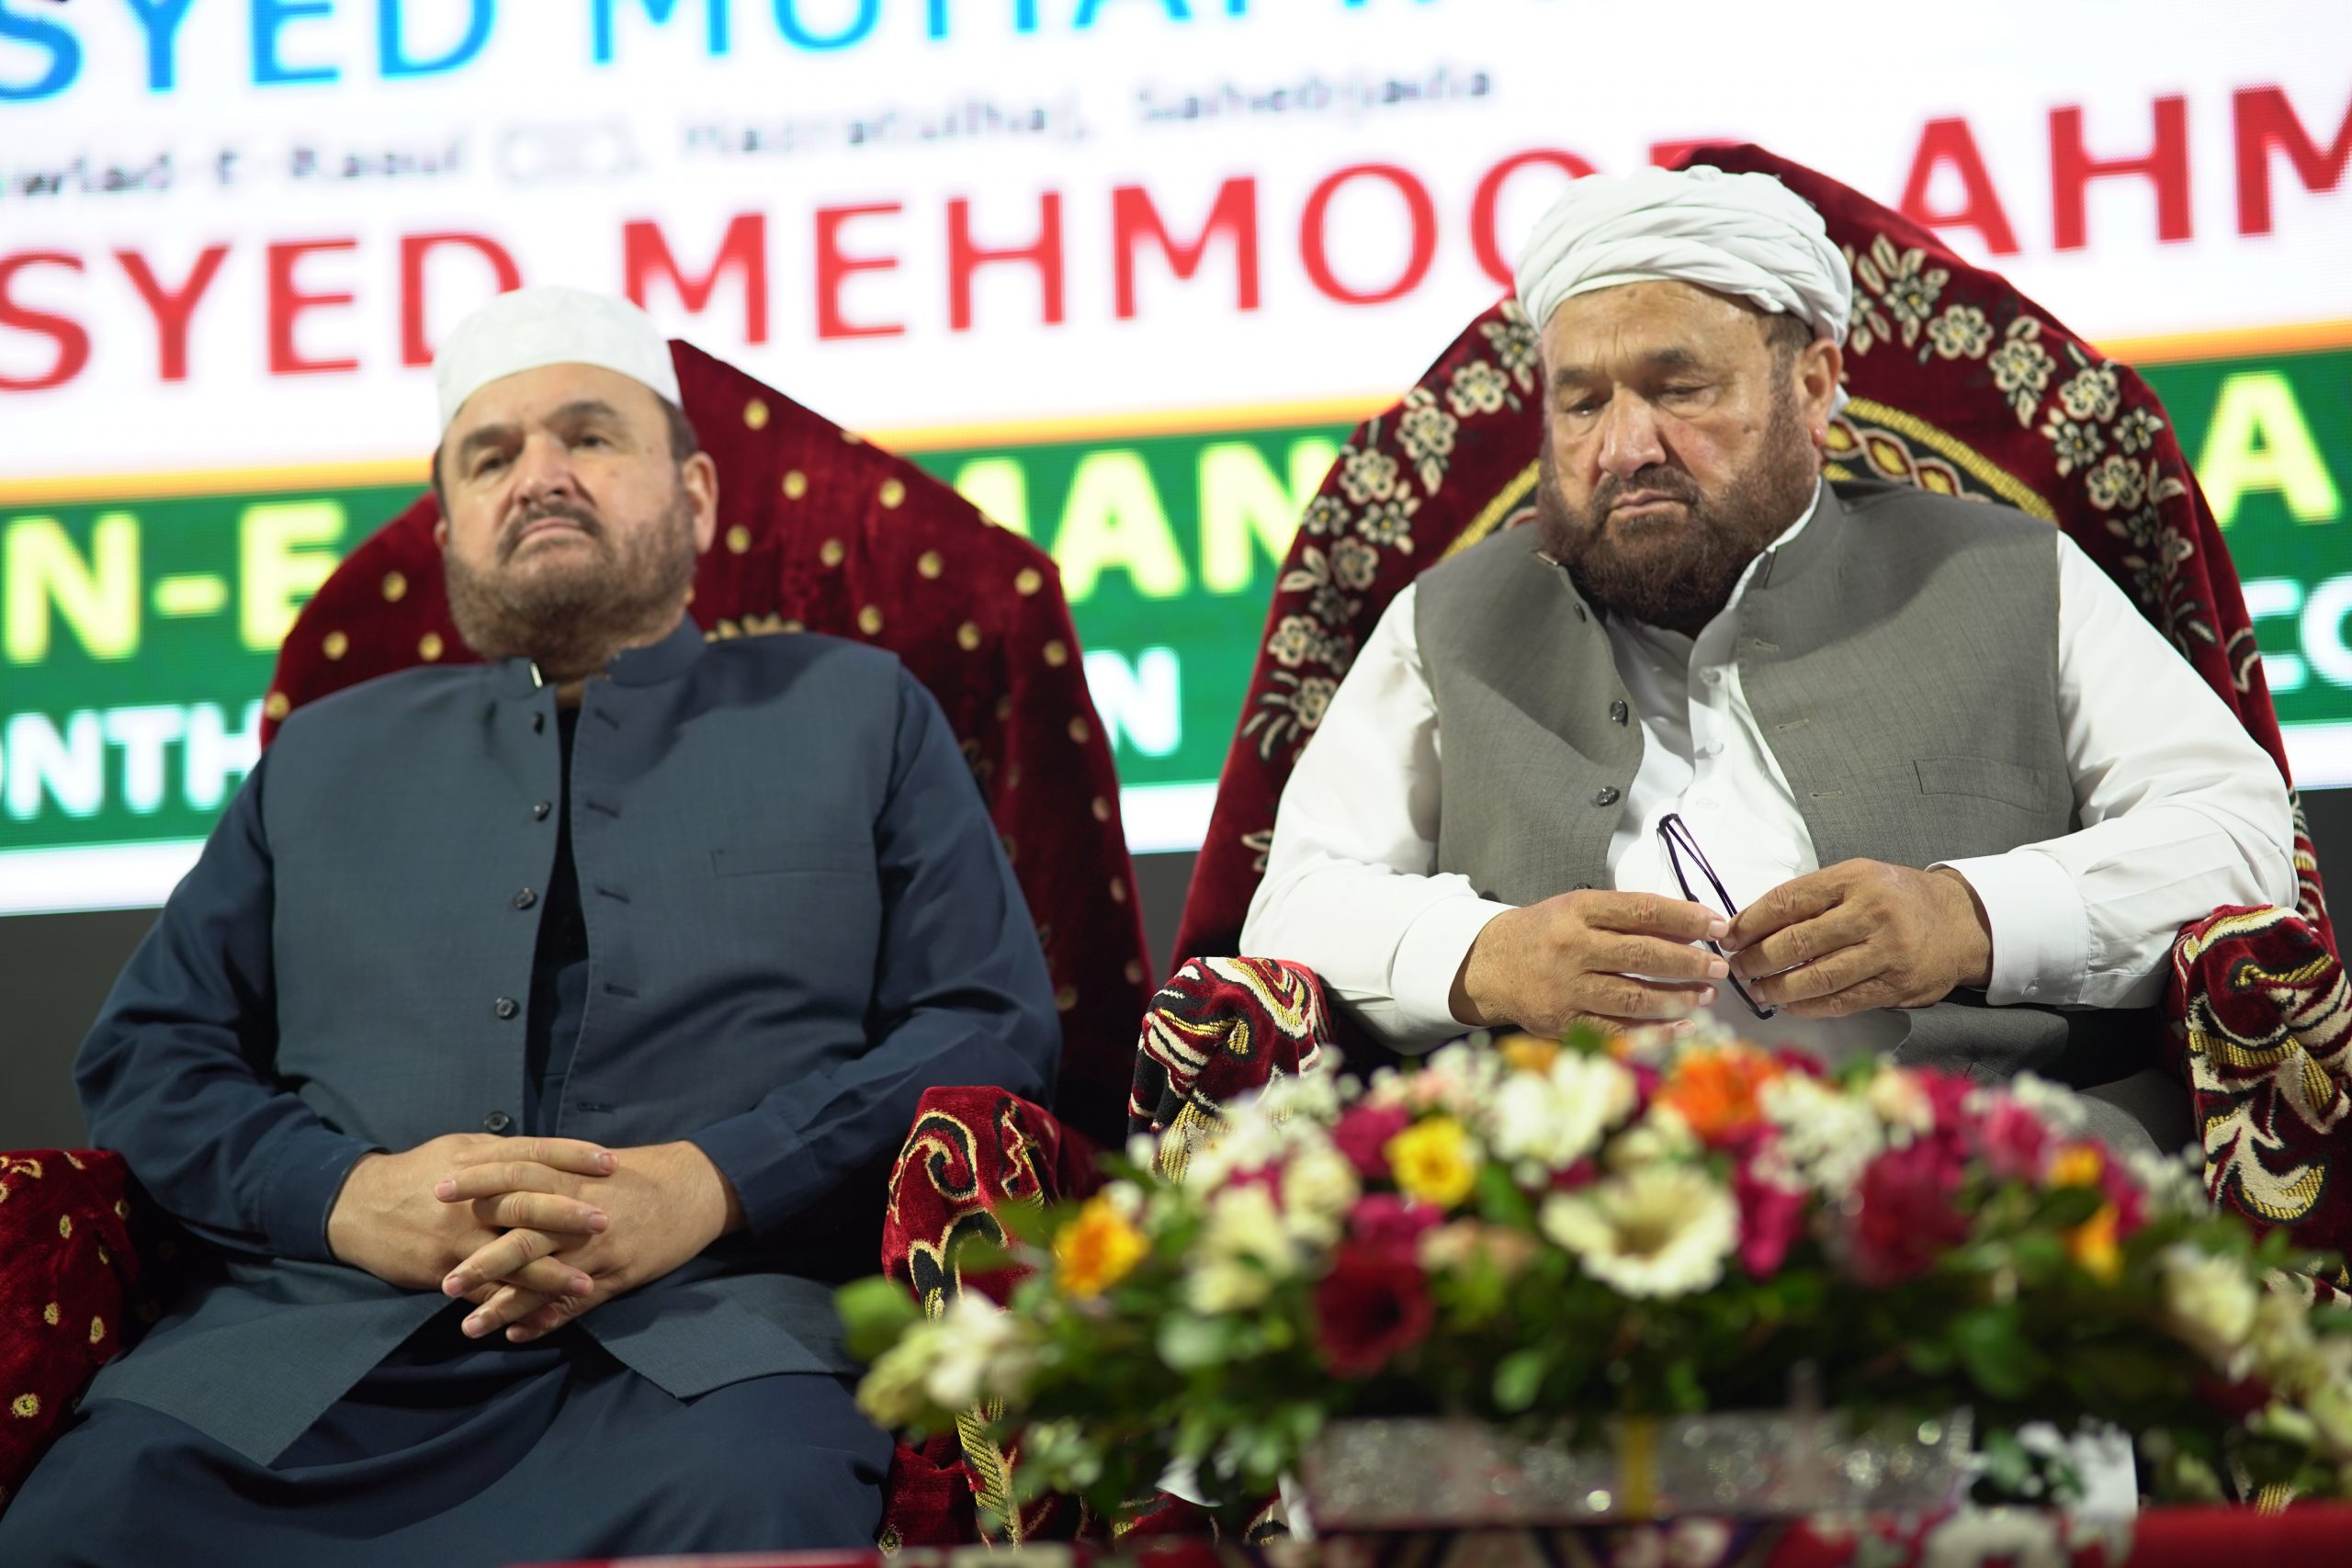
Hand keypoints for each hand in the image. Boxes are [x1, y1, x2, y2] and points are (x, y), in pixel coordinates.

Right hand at [327, 1133, 613, 1299]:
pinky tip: (542, 1313)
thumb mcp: (458, 1149)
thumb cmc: (417, 1173)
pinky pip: (484, 1291)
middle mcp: (469, 1197)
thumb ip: (502, 1153)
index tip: (610, 1162)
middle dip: (567, 1215)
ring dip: (550, 1273)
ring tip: (587, 1283)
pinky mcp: (441, 1269)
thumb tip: (549, 1153)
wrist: (355, 1206)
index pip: (534, 1152)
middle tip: (606, 1223)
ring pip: (509, 1256)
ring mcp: (454, 1236)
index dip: (573, 1156)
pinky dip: (514, 1303)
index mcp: (477, 1159)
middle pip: (525, 1203)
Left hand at [438, 1140, 744, 1341]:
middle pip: (523, 1237)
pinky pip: (576, 1303)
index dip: (478, 1184)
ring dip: (505, 1304)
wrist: (696, 1188)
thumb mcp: (593, 1164)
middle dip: (481, 1260)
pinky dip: (546, 1321)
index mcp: (573, 1178)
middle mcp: (582, 1214)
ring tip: (468, 1326)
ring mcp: (600, 1248)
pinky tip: (517, 1335)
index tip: (437, 1192)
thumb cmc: (640, 1175)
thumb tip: (501, 1173)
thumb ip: (550, 1171)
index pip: (516, 1177)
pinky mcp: (618, 1274)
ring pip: (545, 1279)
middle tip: (442, 1281)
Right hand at [1451, 890, 1729, 1036]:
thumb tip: (1689, 930)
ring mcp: (1566, 987)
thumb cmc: (1544, 934)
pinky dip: (1654, 1030)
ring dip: (1678, 998)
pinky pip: (1617, 1029)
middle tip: (1719, 967)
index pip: (1641, 910)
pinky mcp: (1563, 1021)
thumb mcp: (1577, 909)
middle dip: (1689, 962)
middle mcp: (1571, 947)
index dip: (1685, 917)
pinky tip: (1681, 1026)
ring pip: (1634, 997)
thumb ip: (1627, 916)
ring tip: (1705, 996)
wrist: (1490, 966)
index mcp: (1577, 910)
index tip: (1717, 924)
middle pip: (1642, 955)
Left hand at [1726, 860, 1992, 1016]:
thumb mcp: (1858, 879)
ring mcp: (1887, 951)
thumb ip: (1812, 897)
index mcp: (1855, 879)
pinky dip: (1809, 1005)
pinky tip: (1789, 1005)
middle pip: (1798, 940)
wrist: (1962, 923)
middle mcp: (1872, 913)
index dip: (1751, 921)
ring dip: (1778, 988)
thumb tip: (1752, 923)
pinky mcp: (1897, 986)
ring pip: (1818, 976)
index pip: (1789, 900)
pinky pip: (1842, 1001)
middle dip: (1758, 958)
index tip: (1730, 935)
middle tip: (1738, 967)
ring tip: (1758, 991)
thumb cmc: (1898, 899)